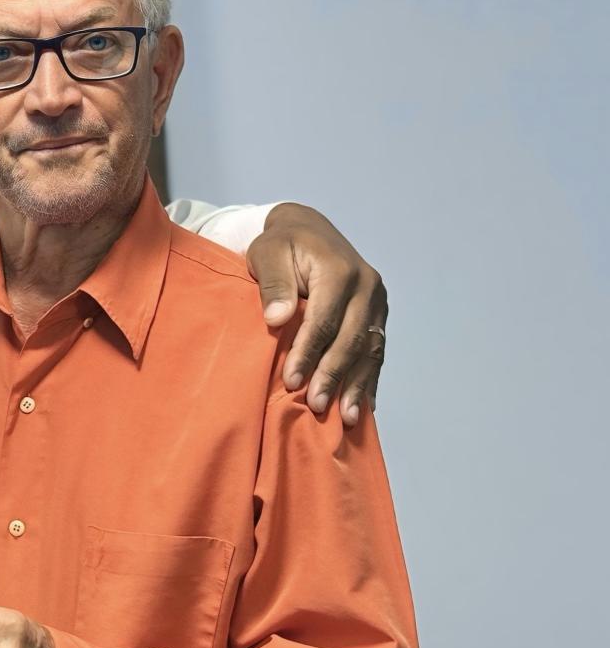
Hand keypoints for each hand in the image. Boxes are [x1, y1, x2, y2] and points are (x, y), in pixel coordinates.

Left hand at [246, 202, 387, 425]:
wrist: (308, 230)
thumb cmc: (282, 244)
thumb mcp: (268, 252)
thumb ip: (274, 283)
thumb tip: (277, 319)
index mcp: (340, 270)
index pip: (324, 320)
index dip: (308, 353)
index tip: (291, 382)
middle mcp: (367, 286)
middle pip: (351, 339)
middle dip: (332, 376)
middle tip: (316, 406)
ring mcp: (377, 301)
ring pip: (370, 349)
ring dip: (356, 385)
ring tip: (344, 418)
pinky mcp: (379, 314)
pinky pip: (377, 350)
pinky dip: (368, 379)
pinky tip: (363, 406)